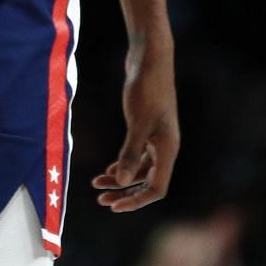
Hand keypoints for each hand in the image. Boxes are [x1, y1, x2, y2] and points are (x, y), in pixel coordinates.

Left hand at [93, 38, 177, 211]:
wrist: (150, 59)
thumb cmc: (147, 88)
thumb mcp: (137, 122)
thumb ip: (130, 153)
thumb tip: (122, 183)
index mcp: (168, 149)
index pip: (157, 188)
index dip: (137, 201)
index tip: (114, 206)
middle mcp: (165, 147)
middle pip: (148, 182)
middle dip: (125, 193)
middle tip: (101, 200)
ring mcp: (157, 137)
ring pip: (141, 169)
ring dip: (121, 179)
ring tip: (97, 184)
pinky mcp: (147, 127)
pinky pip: (137, 155)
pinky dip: (124, 164)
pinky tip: (109, 168)